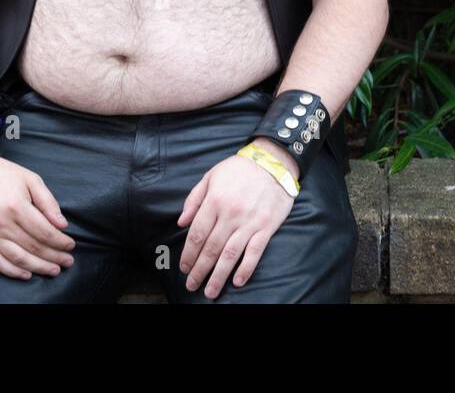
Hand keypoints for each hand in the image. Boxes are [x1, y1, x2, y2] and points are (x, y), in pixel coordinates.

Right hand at [0, 153, 75, 279]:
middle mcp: (1, 223)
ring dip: (38, 267)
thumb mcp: (31, 179)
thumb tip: (62, 225)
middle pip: (33, 247)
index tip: (71, 245)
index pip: (44, 232)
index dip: (60, 242)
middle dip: (54, 256)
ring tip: (53, 270)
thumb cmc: (4, 174)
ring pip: (17, 258)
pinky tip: (26, 274)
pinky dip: (12, 271)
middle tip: (68, 262)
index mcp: (16, 206)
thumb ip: (48, 202)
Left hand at [176, 151, 295, 297]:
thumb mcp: (211, 176)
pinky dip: (246, 268)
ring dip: (218, 276)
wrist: (273, 162)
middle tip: (192, 285)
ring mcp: (249, 222)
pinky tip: (238, 281)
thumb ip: (194, 199)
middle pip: (211, 248)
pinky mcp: (266, 227)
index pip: (198, 234)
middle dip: (199, 270)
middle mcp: (231, 214)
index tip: (184, 267)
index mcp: (215, 201)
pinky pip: (255, 252)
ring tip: (210, 292)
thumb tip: (181, 222)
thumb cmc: (239, 169)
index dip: (189, 254)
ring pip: (230, 254)